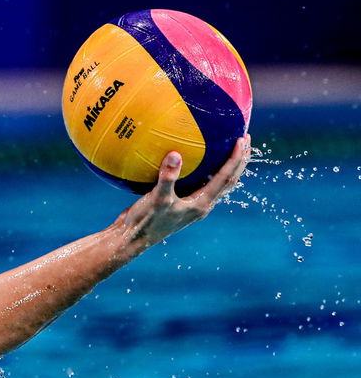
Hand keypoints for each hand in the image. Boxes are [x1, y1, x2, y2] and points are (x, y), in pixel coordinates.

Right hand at [118, 134, 250, 247]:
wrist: (131, 239)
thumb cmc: (146, 222)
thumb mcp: (157, 199)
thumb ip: (167, 178)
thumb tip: (175, 154)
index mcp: (201, 204)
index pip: (225, 178)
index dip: (236, 159)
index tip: (242, 139)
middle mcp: (201, 204)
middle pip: (229, 180)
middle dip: (239, 160)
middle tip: (245, 138)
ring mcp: (192, 203)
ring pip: (218, 183)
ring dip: (228, 166)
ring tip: (230, 147)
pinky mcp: (181, 201)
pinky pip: (201, 183)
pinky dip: (207, 170)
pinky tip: (198, 159)